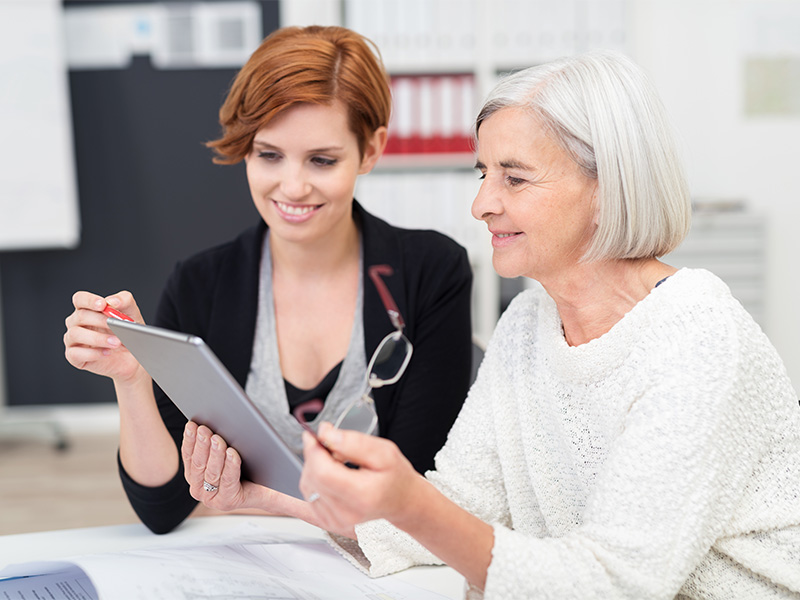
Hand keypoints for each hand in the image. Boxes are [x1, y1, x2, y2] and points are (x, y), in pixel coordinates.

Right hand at [63, 291, 144, 382]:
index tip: (103, 305)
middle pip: (80, 316)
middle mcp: (76, 323)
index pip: (80, 299)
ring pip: (75, 334)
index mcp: (87, 309)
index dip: (89, 300)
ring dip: (98, 338)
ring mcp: (72, 340)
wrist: (131, 357)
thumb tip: (112, 301)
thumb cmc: (127, 332)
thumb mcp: (132, 313)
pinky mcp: (73, 356)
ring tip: (116, 342)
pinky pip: (76, 354)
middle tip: (117, 326)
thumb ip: (124, 301)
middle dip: (100, 320)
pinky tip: (107, 352)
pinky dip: (93, 353)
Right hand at [182, 421, 257, 511]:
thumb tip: (208, 423)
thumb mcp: (226, 456)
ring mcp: (213, 498)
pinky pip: (229, 480)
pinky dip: (230, 465)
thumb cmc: (246, 469)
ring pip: (212, 472)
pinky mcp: (228, 502)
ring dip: (215, 453)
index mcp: (194, 477)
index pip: (189, 456)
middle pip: (199, 464)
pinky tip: (232, 453)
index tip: (191, 424)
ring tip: (217, 438)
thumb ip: (214, 445)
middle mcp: (199, 490)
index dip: (189, 440)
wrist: (268, 490)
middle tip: (204, 429)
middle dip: (201, 444)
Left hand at [299, 422, 420, 533]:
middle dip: (314, 456)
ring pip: (307, 486)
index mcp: (362, 495)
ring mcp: (336, 521)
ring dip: (314, 467)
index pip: (323, 473)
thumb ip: (354, 442)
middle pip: (312, 478)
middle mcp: (347, 513)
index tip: (314, 436)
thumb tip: (326, 434)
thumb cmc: (395, 477)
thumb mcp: (384, 452)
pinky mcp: (328, 523)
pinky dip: (313, 481)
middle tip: (329, 445)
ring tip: (335, 461)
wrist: (402, 501)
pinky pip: (308, 498)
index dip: (314, 451)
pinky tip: (329, 475)